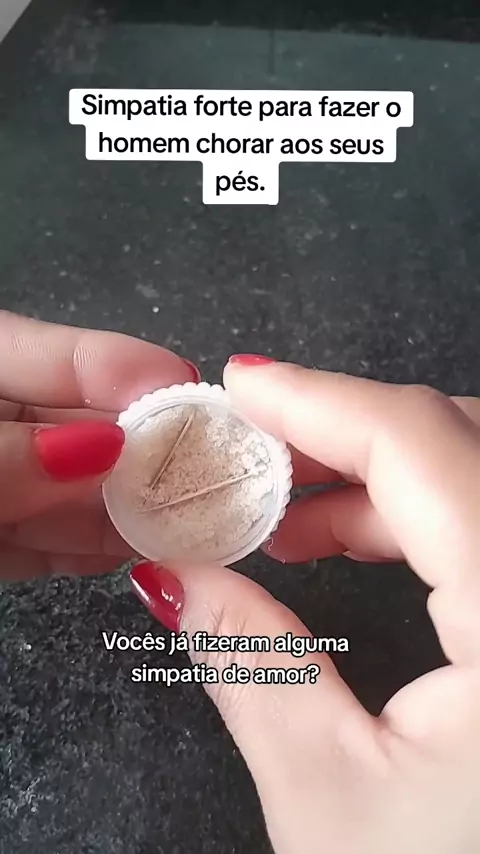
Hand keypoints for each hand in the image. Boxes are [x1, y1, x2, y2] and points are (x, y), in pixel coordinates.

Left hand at [0, 311, 197, 580]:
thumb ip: (6, 458)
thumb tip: (106, 448)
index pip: (59, 359)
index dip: (125, 367)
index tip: (188, 389)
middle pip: (77, 425)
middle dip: (141, 448)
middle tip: (210, 464)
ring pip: (69, 490)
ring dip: (126, 508)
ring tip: (189, 519)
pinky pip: (45, 541)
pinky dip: (87, 549)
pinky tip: (132, 550)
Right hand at [132, 358, 479, 853]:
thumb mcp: (333, 799)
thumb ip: (249, 663)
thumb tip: (168, 573)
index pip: (418, 443)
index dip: (318, 399)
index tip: (238, 383)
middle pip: (456, 441)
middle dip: (342, 436)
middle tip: (248, 458)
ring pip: (476, 475)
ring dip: (377, 479)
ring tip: (283, 514)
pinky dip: (419, 516)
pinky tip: (355, 544)